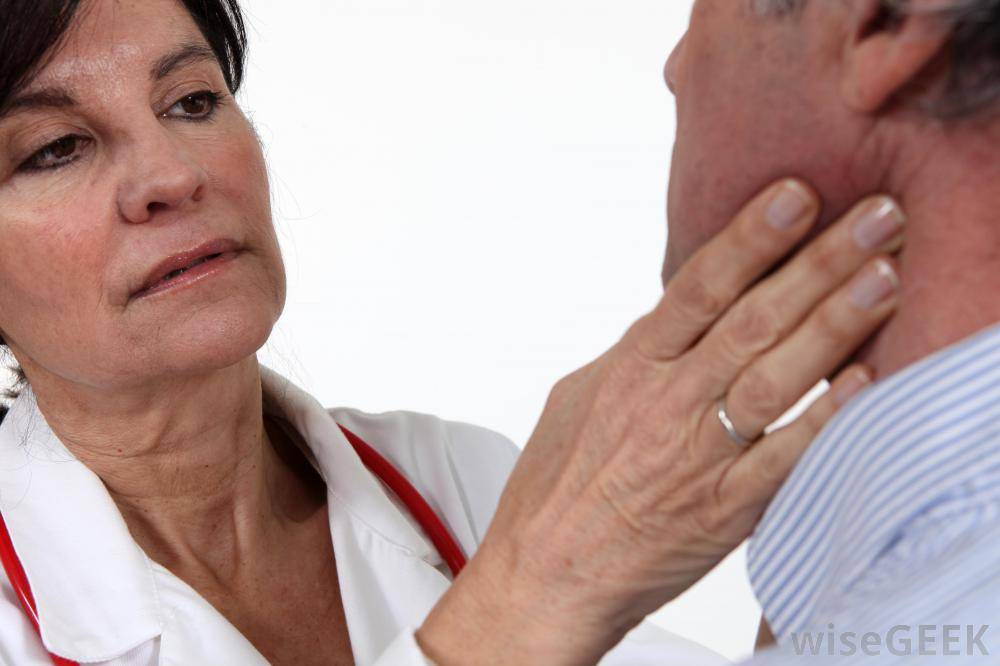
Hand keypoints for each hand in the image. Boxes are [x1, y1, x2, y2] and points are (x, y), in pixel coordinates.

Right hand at [417, 179, 904, 664]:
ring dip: (834, 325)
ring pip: (774, 378)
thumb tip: (677, 315)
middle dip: (818, 262)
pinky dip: (824, 421)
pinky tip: (861, 382)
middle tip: (876, 216)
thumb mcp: (579, 397)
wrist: (544, 574)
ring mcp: (697, 457)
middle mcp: (666, 403)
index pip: (697, 287)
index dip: (749, 237)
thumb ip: (636, 353)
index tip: (796, 194)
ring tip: (883, 278)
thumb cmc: (556, 486)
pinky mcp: (722, 511)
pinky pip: (783, 460)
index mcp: (630, 368)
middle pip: (751, 320)